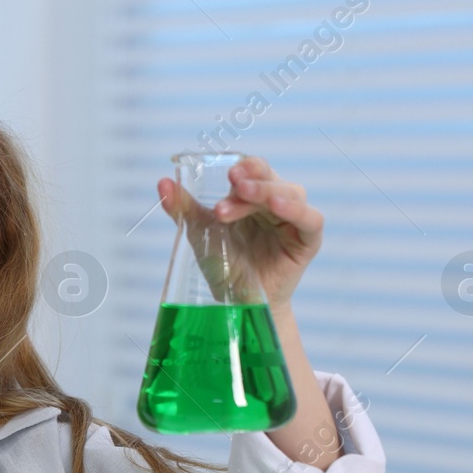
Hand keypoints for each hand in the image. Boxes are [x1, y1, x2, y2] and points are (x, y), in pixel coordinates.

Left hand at [157, 155, 323, 309]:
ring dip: (267, 191)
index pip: (252, 171)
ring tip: (246, 194)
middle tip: (233, 185)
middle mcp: (274, 203)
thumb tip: (162, 182)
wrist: (237, 303)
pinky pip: (310, 219)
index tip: (228, 174)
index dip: (243, 168)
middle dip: (251, 181)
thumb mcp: (200, 234)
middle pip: (270, 179)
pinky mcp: (307, 240)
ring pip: (290, 193)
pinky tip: (278, 206)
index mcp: (251, 196)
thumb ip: (183, 209)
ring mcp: (293, 220)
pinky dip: (296, 210)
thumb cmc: (224, 265)